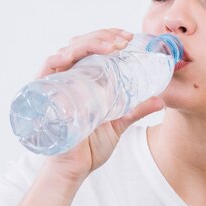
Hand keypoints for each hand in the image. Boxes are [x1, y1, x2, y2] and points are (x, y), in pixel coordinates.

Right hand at [38, 28, 164, 182]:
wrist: (74, 170)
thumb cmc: (90, 146)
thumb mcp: (119, 123)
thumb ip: (137, 109)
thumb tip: (161, 100)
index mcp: (86, 79)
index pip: (94, 48)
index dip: (110, 37)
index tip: (129, 37)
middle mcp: (70, 77)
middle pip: (82, 44)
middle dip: (104, 36)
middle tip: (124, 39)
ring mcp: (57, 83)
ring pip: (68, 50)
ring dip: (89, 42)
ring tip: (112, 45)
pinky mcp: (43, 93)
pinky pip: (48, 67)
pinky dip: (59, 57)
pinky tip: (73, 54)